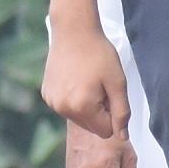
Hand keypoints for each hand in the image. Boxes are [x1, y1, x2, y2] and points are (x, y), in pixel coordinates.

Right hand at [42, 23, 129, 141]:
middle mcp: (63, 108)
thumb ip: (122, 112)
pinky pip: (66, 107)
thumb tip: (122, 137)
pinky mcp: (46, 94)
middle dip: (99, 111)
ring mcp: (52, 102)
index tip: (109, 93)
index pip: (106, 131)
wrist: (73, 30)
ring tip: (87, 80)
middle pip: (91, 127)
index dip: (112, 114)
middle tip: (99, 85)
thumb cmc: (99, 54)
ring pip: (79, 118)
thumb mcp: (118, 82)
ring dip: (86, 105)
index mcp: (82, 107)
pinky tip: (74, 78)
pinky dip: (73, 98)